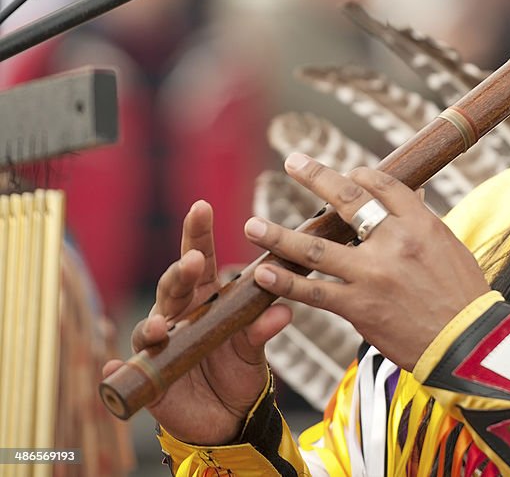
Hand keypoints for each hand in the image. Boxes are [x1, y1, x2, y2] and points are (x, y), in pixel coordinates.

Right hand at [102, 200, 292, 444]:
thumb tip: (285, 311)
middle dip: (181, 272)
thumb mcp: (254, 347)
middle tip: (193, 262)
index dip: (198, 233)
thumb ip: (263, 328)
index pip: (200, 258)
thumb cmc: (238, 368)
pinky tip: (112, 364)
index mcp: (207, 297)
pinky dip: (119, 367)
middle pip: (174, 286)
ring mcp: (162, 344)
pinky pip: (130, 370)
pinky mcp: (151, 377)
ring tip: (160, 326)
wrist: (228, 414)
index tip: (201, 207)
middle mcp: (180, 314)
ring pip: (150, 326)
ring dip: (153, 324)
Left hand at [244, 154, 491, 370]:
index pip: (383, 185)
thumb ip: (423, 222)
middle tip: (293, 161)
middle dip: (316, 177)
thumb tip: (412, 195)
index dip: (360, 175)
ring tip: (252, 225)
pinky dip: (285, 283)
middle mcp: (394, 242)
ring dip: (279, 236)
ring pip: (315, 248)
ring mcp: (373, 275)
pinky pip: (313, 292)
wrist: (468, 344)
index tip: (345, 172)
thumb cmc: (464, 296)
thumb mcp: (450, 247)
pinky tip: (262, 274)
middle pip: (348, 200)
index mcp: (421, 223)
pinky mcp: (359, 308)